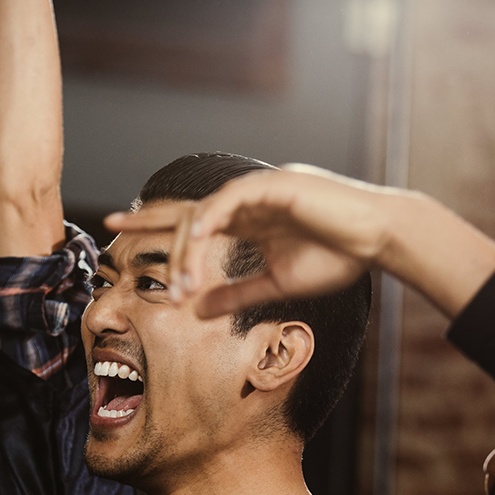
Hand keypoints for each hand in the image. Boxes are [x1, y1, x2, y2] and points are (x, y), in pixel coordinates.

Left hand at [105, 165, 395, 317]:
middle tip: (114, 225)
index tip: (121, 228)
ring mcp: (261, 190)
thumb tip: (196, 309)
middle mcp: (249, 200)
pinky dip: (211, 219)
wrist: (379, 240)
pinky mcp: (276, 185)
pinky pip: (231, 199)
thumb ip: (237, 293)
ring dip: (188, 248)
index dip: (159, 224)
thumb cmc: (338, 257)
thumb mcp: (277, 282)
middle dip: (150, 216)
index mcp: (250, 219)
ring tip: (181, 284)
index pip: (195, 219)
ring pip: (206, 211)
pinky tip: (196, 241)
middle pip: (188, 208)